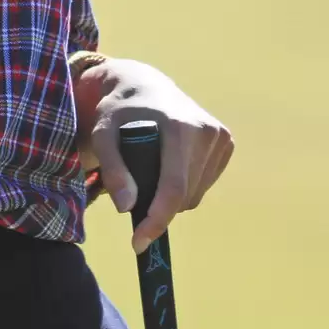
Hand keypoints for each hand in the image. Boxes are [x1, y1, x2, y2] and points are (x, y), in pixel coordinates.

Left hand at [74, 57, 233, 252]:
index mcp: (178, 126)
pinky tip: (170, 163)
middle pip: (184, 196)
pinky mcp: (226, 141)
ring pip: (196, 194)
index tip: (138, 243)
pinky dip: (185, 185)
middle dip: (158, 207)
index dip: (157, 220)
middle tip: (133, 192)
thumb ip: (112, 167)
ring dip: (172, 198)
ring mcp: (220, 136)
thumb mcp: (102, 133)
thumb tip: (127, 206)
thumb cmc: (119, 111)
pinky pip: (205, 184)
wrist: (143, 86)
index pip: (173, 187)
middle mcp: (205, 130)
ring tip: (150, 171)